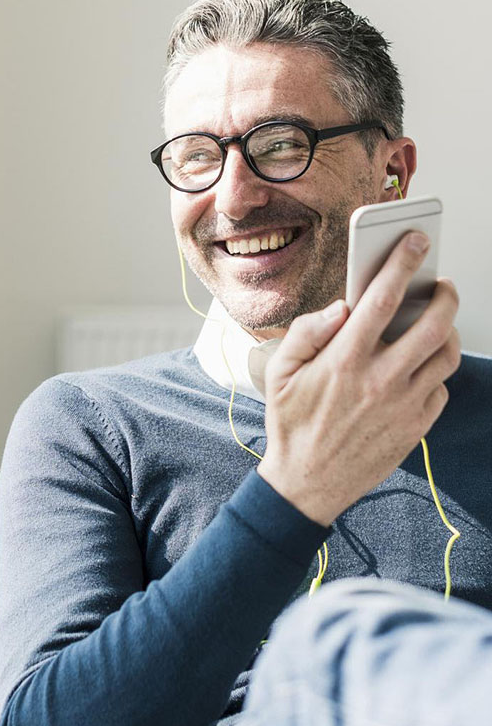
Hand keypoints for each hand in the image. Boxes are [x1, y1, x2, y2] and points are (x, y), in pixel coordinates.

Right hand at [257, 231, 460, 526]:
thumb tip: (340, 307)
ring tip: (434, 323)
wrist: (308, 483)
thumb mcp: (279, 374)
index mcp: (343, 360)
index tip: (415, 241)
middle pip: (433, 323)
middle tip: (440, 284)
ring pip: (446, 354)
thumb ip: (306, 332)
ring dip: (446, 330)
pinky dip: (434, 371)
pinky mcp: (417, 426)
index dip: (401, 263)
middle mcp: (380, 379)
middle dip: (444, 293)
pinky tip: (417, 368)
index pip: (381, 299)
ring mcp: (403, 405)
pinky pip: (441, 388)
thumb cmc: (291, 424)